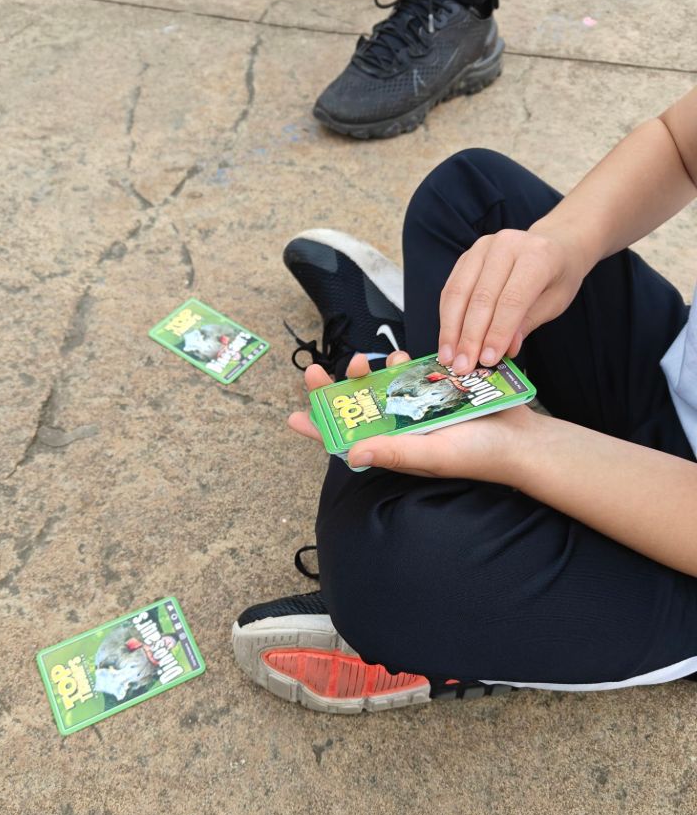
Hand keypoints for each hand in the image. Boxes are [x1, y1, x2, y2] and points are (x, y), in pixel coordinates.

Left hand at [288, 350, 535, 481]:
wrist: (521, 439)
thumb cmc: (477, 456)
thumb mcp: (431, 455)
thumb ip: (393, 452)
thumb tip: (350, 454)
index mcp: (392, 447)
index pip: (345, 439)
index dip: (319, 429)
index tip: (293, 416)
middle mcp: (399, 428)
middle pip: (356, 406)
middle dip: (335, 388)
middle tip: (317, 371)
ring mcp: (416, 406)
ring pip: (379, 385)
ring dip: (365, 372)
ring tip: (361, 362)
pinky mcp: (435, 388)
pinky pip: (408, 372)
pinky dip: (399, 364)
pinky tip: (396, 359)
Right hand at [438, 226, 588, 373]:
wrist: (554, 244)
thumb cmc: (557, 276)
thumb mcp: (554, 302)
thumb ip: (528, 323)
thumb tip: (504, 350)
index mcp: (537, 255)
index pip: (512, 299)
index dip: (497, 333)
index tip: (486, 361)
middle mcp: (506, 245)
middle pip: (481, 297)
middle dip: (470, 337)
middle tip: (463, 366)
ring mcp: (482, 247)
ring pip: (459, 293)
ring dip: (451, 330)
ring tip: (449, 358)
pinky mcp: (467, 256)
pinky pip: (451, 289)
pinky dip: (446, 318)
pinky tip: (447, 341)